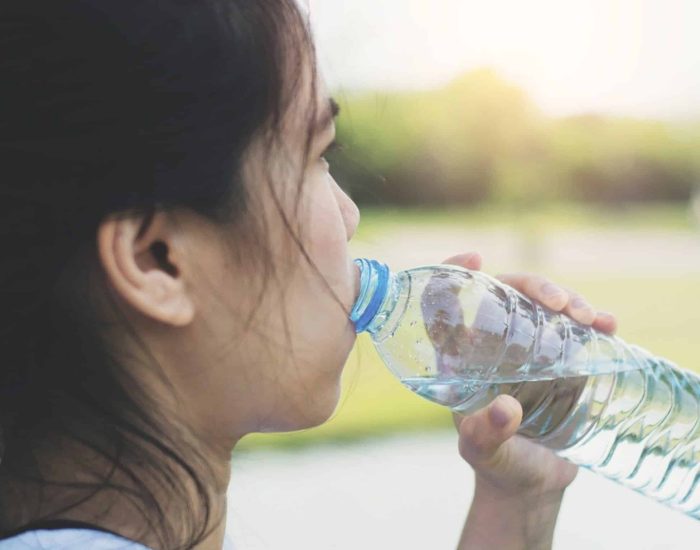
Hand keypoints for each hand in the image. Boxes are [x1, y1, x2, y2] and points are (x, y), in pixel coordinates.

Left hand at [442, 252, 616, 496]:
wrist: (533, 481)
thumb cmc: (498, 463)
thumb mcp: (485, 451)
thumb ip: (487, 435)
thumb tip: (503, 410)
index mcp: (461, 357)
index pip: (447, 304)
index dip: (453, 273)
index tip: (475, 257)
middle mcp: (492, 344)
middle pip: (505, 294)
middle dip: (531, 285)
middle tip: (557, 300)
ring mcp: (529, 348)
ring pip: (542, 305)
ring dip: (566, 299)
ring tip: (588, 315)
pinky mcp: (561, 358)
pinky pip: (575, 329)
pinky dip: (593, 321)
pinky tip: (608, 325)